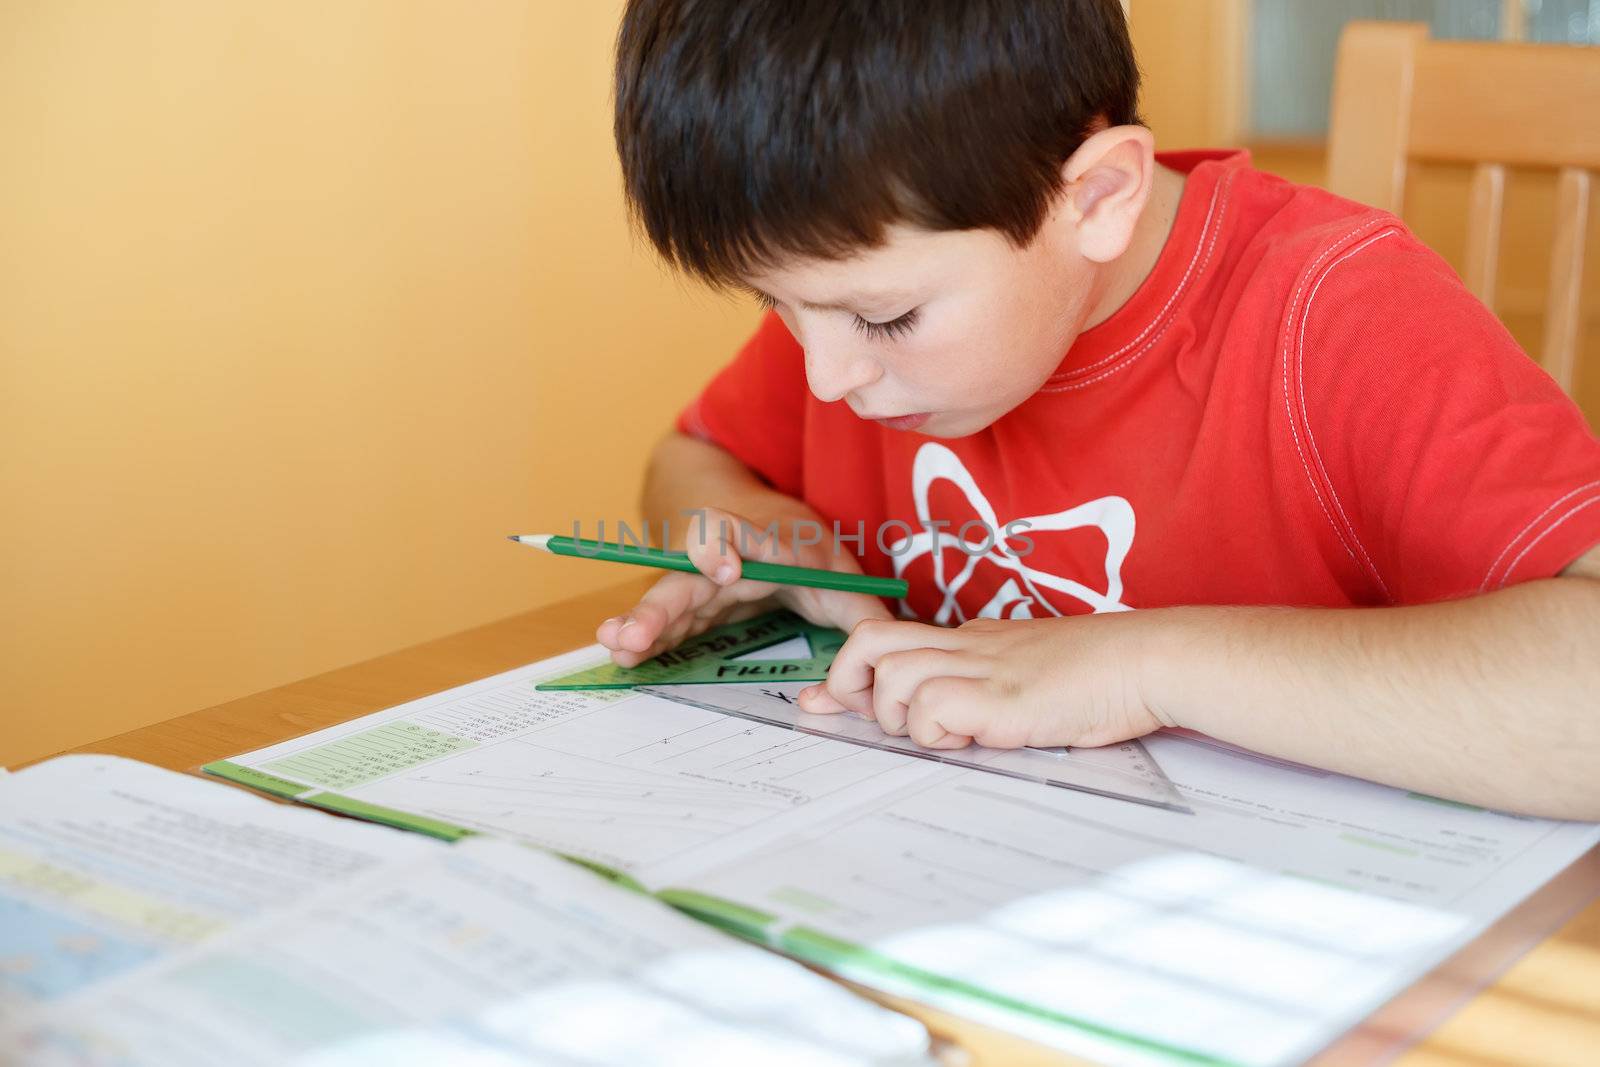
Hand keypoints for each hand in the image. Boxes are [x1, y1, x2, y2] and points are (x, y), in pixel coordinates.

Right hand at [595, 505, 893, 666]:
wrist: (762, 519)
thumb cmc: (803, 550)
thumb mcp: (840, 571)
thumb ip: (861, 609)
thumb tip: (886, 651)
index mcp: (765, 544)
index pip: (743, 534)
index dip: (729, 545)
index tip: (727, 571)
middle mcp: (724, 560)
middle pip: (687, 576)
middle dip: (662, 604)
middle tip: (636, 631)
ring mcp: (698, 584)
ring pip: (664, 600)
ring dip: (638, 623)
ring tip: (614, 643)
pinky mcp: (687, 608)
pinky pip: (661, 623)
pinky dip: (640, 638)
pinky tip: (618, 655)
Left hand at [793, 615, 1171, 749]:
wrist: (1145, 660)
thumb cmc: (1096, 677)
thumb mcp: (1023, 675)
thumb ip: (978, 689)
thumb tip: (941, 718)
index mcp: (968, 639)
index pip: (884, 639)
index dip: (841, 673)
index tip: (816, 700)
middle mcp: (965, 645)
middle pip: (869, 642)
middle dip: (848, 684)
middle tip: (869, 719)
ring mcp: (982, 667)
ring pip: (893, 677)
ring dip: (902, 717)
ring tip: (946, 734)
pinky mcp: (1001, 696)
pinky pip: (934, 708)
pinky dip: (940, 732)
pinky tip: (976, 738)